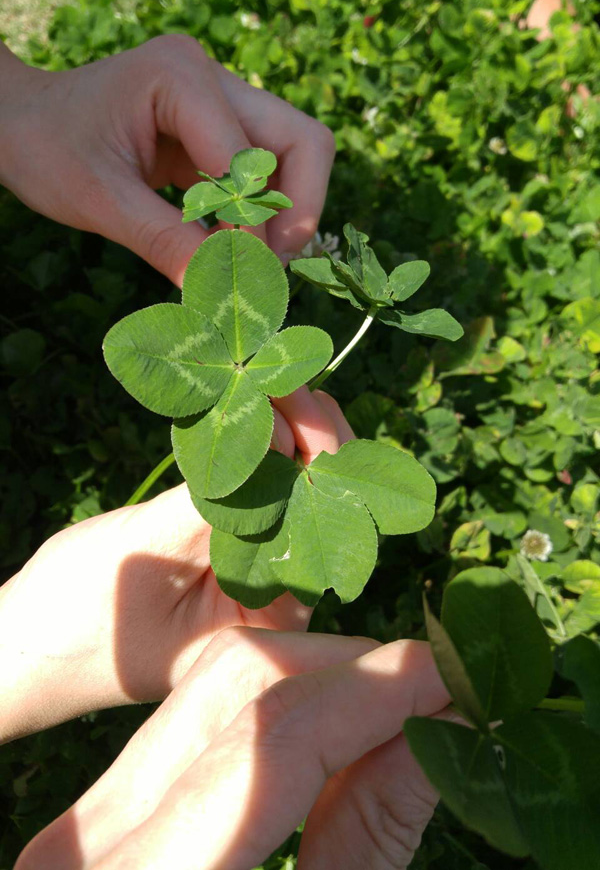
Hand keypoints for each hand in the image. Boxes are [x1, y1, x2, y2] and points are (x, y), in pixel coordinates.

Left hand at [0, 37, 334, 284]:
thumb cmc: (43, 147)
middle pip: (302, 141)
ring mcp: (218, 95)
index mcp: (180, 76)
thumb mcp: (99, 201)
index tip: (244, 278)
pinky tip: (235, 245)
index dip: (254, 223)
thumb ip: (165, 242)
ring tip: (253, 262)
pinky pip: (263, 167)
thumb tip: (221, 291)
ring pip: (292, 155)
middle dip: (297, 210)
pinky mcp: (216, 122)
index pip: (250, 157)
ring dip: (284, 213)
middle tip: (270, 266)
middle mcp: (211, 75)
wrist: (16, 120)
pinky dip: (259, 210)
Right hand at [0, 389, 351, 742]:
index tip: (290, 392)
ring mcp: (253, 559)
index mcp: (275, 609)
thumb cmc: (77, 614)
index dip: (319, 448)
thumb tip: (279, 435)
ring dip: (281, 423)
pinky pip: (254, 480)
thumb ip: (217, 496)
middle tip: (275, 368)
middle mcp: (278, 585)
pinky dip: (250, 436)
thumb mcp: (149, 549)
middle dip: (306, 426)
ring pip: (292, 479)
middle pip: (321, 492)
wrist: (25, 643)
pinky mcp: (223, 535)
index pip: (324, 516)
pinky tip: (242, 398)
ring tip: (260, 371)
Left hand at [15, 628, 450, 869]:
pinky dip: (273, 711)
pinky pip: (194, 722)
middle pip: (233, 684)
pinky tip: (332, 732)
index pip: (271, 738)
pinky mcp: (100, 813)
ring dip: (313, 680)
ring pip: (211, 686)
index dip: (373, 691)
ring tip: (392, 706)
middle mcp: (91, 841)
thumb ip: (371, 833)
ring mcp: (85, 820)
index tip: (448, 674)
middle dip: (346, 668)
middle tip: (430, 687)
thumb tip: (440, 730)